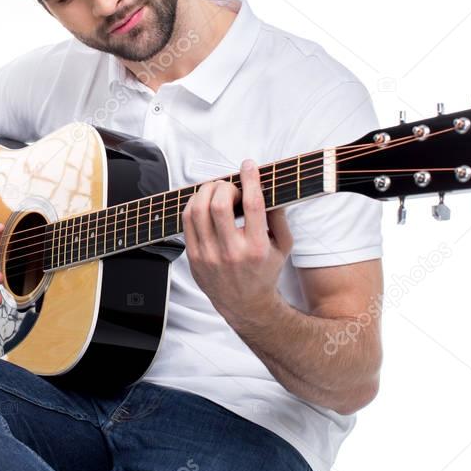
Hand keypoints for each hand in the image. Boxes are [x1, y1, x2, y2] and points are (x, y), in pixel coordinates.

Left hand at [182, 158, 293, 324]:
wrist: (245, 305)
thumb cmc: (265, 271)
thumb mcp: (283, 246)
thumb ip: (279, 217)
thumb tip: (268, 187)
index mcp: (257, 248)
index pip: (252, 205)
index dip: (250, 179)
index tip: (248, 165)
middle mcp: (231, 252)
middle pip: (219, 205)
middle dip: (224, 185)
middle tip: (230, 185)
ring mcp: (209, 256)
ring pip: (198, 210)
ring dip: (206, 191)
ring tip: (216, 190)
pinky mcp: (194, 258)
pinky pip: (186, 222)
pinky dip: (193, 204)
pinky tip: (203, 202)